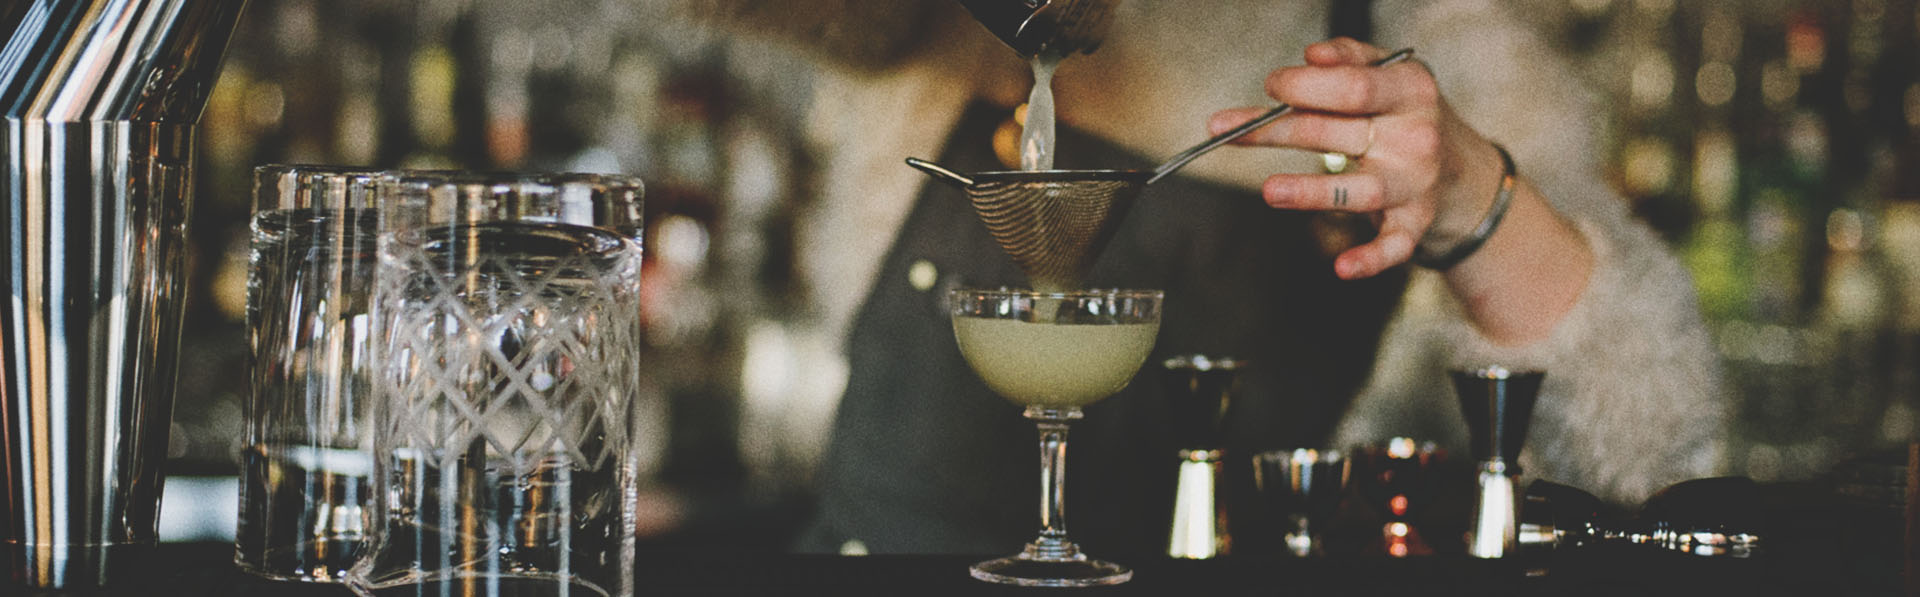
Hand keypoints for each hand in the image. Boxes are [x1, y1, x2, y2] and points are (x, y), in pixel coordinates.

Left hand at [1209, 38, 1505, 279]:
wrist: (1460, 171)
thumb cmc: (1404, 116)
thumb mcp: (1389, 73)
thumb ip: (1349, 58)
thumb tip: (1311, 56)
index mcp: (1409, 91)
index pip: (1352, 87)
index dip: (1305, 87)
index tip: (1271, 86)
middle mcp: (1416, 138)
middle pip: (1337, 134)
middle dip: (1278, 130)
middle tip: (1230, 131)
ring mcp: (1415, 185)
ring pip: (1361, 191)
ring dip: (1313, 192)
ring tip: (1270, 191)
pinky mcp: (1414, 225)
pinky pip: (1393, 246)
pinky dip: (1371, 259)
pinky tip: (1342, 267)